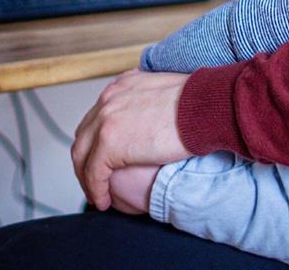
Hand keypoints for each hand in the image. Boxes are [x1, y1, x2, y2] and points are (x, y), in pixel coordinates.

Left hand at [72, 69, 190, 210]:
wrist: (205, 107)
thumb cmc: (200, 103)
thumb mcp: (167, 93)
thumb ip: (152, 102)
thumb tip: (157, 117)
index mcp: (121, 87)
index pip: (97, 117)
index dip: (97, 142)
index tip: (103, 159)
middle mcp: (108, 100)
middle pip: (84, 136)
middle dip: (86, 160)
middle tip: (95, 180)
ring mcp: (105, 120)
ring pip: (83, 156)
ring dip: (87, 179)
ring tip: (98, 196)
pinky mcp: (109, 143)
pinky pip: (93, 173)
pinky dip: (96, 190)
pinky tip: (104, 201)